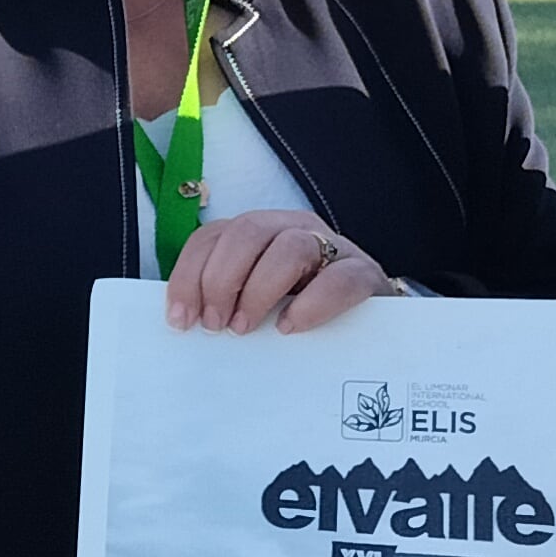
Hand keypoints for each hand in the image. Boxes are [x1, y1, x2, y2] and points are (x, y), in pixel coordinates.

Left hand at [168, 209, 392, 334]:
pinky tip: (291, 326)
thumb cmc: (304, 308)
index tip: (181, 318)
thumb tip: (186, 321)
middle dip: (220, 280)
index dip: (189, 275)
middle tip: (216, 324)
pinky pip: (339, 279)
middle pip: (246, 232)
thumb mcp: (259, 299)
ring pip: (289, 247)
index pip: (213, 236)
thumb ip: (227, 299)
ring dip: (258, 290)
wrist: (374, 319)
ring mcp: (331, 247)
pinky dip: (311, 303)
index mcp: (261, 232)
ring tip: (246, 327)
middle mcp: (293, 228)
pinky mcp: (363, 273)